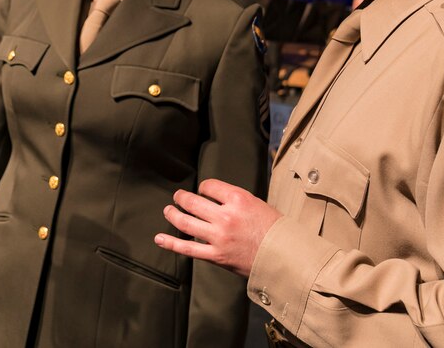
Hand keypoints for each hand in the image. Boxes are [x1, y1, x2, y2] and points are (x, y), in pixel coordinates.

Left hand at [155, 179, 280, 277]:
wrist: (284, 256)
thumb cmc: (275, 229)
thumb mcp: (258, 204)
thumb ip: (236, 201)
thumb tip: (217, 199)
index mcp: (238, 199)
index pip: (209, 186)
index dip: (204, 187)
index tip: (204, 190)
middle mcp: (225, 216)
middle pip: (193, 202)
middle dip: (182, 197)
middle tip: (177, 196)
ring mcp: (218, 237)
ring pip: (186, 222)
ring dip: (173, 214)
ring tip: (168, 210)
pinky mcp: (215, 256)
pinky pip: (188, 249)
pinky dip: (171, 243)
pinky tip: (159, 238)